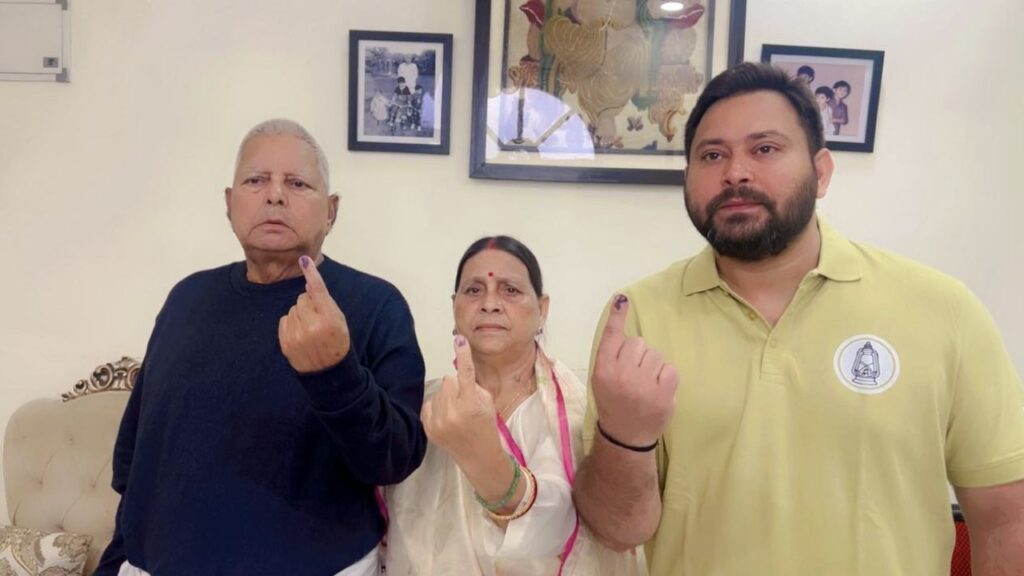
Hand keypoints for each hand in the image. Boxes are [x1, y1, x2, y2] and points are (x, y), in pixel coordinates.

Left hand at [278, 255, 350, 372]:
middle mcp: (312, 326)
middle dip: (309, 305)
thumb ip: (325, 302)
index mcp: (329, 319)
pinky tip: (300, 335)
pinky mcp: (285, 343)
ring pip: (292, 309)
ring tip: (310, 330)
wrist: (328, 371)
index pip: (317, 290)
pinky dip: (291, 324)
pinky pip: (284, 319)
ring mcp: (297, 335)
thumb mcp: (339, 320)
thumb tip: (308, 285)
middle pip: (302, 298)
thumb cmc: (337, 342)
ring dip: (300, 315)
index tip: (304, 260)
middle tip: (318, 319)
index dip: (311, 274)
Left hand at [421, 336, 503, 465]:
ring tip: (458, 412)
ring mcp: (438, 421)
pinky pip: (429, 402)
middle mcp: (453, 412)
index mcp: (471, 405)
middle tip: (466, 401)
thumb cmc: (486, 427)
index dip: (463, 355)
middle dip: (458, 386)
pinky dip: (438, 406)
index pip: (466, 373)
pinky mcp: (428, 427)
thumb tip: (457, 372)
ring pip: (440, 391)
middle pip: (449, 380)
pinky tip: (447, 418)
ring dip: (448, 396)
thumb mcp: (488, 404)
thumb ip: (473, 386)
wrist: (478, 457)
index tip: (459, 339)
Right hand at [592, 294, 677, 446]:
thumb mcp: (601, 379)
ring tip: (646, 384)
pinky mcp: (663, 394)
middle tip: (634, 374)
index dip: (618, 317)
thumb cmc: (613, 402)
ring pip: (655, 354)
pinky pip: (670, 369)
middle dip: (638, 355)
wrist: (626, 436)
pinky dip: (666, 377)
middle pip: (638, 343)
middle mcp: (622, 375)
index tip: (622, 299)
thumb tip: (624, 327)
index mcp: (603, 370)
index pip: (612, 337)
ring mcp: (643, 385)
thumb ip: (611, 355)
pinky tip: (658, 390)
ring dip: (653, 366)